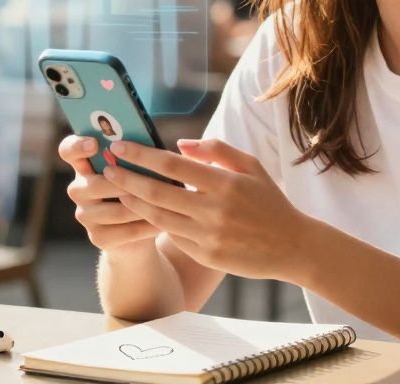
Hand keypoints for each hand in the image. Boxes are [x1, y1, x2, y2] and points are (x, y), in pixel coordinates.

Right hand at [57, 135, 157, 254]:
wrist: (139, 233)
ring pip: (115, 210)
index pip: (68, 150)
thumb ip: (135, 156)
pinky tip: (163, 223)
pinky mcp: (98, 237)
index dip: (77, 146)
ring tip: (164, 203)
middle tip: (147, 182)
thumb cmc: (140, 188)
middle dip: (123, 183)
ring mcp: (85, 215)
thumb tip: (149, 146)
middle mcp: (79, 189)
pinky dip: (147, 227)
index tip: (95, 144)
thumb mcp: (137, 169)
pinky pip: (125, 231)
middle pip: (93, 184)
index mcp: (85, 165)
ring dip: (142, 207)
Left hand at [102, 138, 314, 282]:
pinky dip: (156, 222)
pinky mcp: (206, 256)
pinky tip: (143, 211)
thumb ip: (216, 150)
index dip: (141, 155)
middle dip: (126, 179)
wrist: (292, 246)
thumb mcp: (250, 166)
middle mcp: (214, 211)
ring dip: (134, 203)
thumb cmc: (269, 200)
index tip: (119, 146)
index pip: (171, 166)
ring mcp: (208, 236)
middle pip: (157, 193)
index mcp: (224, 183)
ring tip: (118, 190)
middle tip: (107, 168)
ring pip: (158, 218)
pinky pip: (173, 236)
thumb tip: (179, 144)